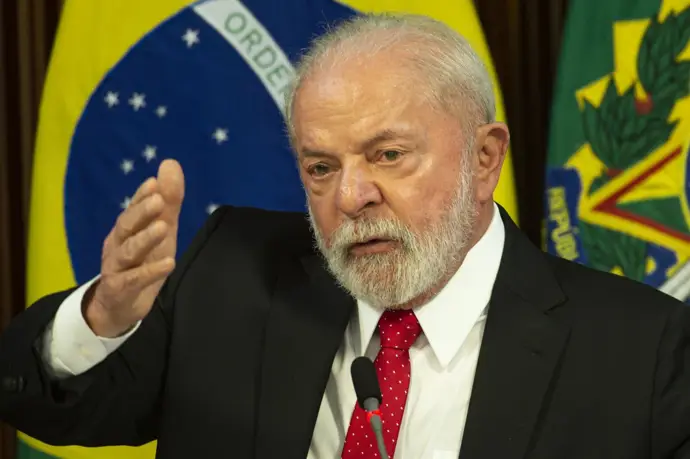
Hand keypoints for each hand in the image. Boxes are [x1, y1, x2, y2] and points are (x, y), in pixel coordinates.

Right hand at [83, 159, 184, 337]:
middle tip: (158, 199)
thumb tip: (171, 163)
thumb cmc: (142, 262)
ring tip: (164, 227)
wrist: (118, 306)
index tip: (154, 182)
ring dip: (145, 239)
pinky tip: (169, 263)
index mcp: (126, 229)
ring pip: (128, 251)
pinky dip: (150, 271)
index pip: (133, 208)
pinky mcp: (120, 290)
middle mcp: (117, 244)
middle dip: (141, 212)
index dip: (142, 196)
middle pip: (126, 226)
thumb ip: (168, 201)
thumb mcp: (161, 231)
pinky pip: (133, 280)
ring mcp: (116, 268)